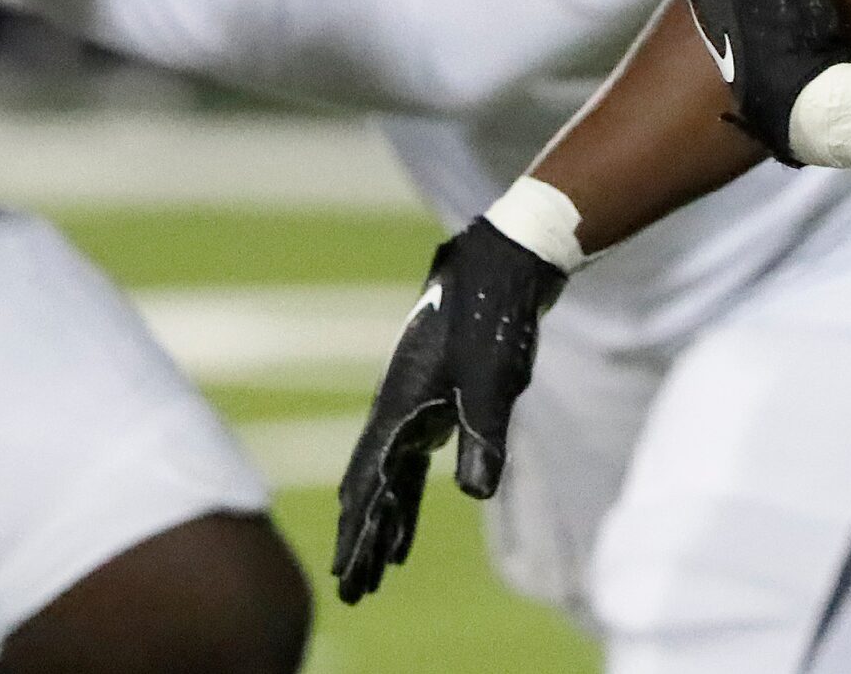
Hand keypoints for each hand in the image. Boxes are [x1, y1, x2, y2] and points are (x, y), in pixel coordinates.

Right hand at [332, 219, 563, 603]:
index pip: (371, 485)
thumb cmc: (494, 318)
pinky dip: (402, 497)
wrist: (501, 264)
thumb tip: (475, 493)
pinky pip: (407, 462)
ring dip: (380, 523)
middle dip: (360, 539)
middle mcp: (397, 409)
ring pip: (386, 478)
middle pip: (368, 488)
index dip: (361, 533)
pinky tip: (405, 521)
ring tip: (376, 569)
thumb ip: (484, 434)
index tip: (349, 575)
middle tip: (352, 587)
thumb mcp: (494, 379)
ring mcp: (412, 405)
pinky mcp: (433, 401)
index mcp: (401, 407)